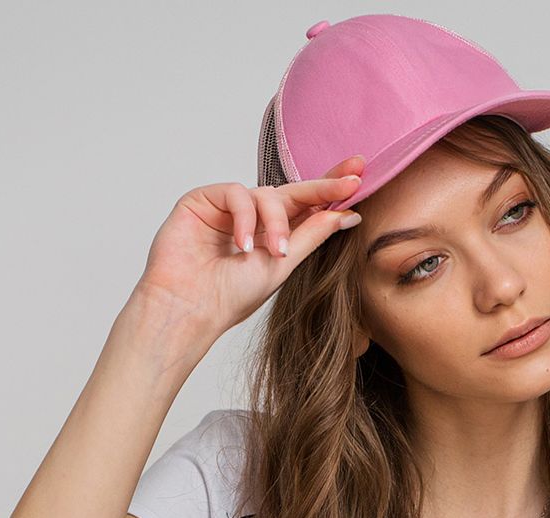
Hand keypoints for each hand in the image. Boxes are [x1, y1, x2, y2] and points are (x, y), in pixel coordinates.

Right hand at [132, 154, 365, 338]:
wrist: (190, 308)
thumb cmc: (229, 296)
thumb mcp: (283, 264)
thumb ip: (312, 235)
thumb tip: (348, 215)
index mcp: (271, 236)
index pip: (305, 208)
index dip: (330, 191)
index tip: (359, 178)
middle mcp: (252, 219)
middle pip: (292, 191)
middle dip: (322, 185)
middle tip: (352, 177)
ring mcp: (227, 208)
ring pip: (267, 194)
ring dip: (276, 222)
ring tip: (275, 253)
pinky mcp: (203, 200)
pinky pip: (236, 193)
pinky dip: (245, 217)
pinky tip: (243, 245)